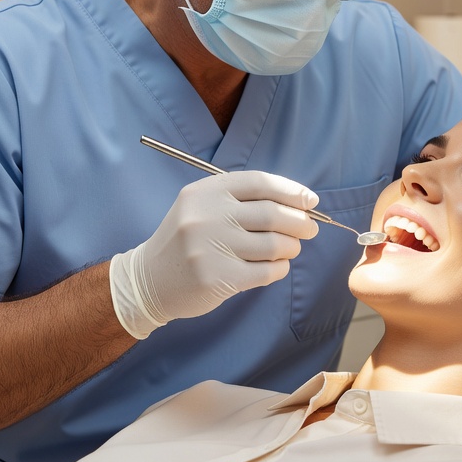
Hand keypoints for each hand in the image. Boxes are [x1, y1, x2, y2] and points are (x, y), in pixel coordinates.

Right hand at [109, 171, 319, 338]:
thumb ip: (241, 200)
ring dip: (292, 247)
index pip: (259, 183)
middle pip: (272, 214)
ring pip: (273, 245)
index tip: (311, 201)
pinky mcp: (217, 278)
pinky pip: (265, 271)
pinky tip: (277, 267)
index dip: (291, 190)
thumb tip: (298, 203)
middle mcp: (207, 216)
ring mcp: (211, 248)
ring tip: (291, 248)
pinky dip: (280, 268)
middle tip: (311, 228)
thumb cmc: (187, 239)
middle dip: (300, 221)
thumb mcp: (203, 206)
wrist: (150, 279)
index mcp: (206, 192)